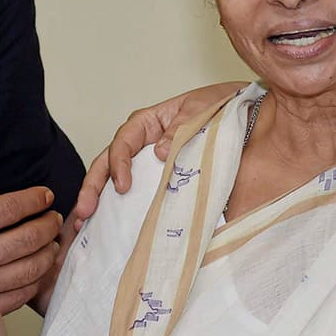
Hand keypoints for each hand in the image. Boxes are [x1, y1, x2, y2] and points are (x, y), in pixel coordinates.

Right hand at [70, 82, 243, 228]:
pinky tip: (108, 227)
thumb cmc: (222, 107)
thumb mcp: (202, 110)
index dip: (119, 163)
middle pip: (109, 162)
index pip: (124, 140)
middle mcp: (144, 143)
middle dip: (93, 186)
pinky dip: (121, 210)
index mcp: (149, 121)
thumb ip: (180, 129)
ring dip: (100, 200)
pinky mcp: (163, 182)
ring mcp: (150, 164)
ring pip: (115, 179)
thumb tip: (160, 151)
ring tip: (86, 222)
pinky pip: (139, 195)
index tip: (122, 186)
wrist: (250, 118)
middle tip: (85, 210)